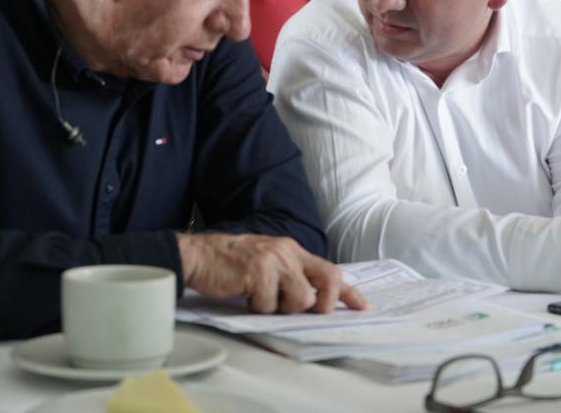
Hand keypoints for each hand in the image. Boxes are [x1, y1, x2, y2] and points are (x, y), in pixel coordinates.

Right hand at [176, 232, 366, 313]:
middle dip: (322, 304)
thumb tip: (311, 300)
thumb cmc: (229, 262)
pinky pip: (269, 304)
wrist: (197, 256)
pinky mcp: (258, 272)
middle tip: (300, 309)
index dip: (349, 291)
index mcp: (291, 249)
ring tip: (260, 298)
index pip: (329, 269)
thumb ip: (289, 274)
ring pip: (300, 300)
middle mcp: (287, 251)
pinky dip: (257, 308)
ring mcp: (274, 261)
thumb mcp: (266, 261)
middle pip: (329, 280)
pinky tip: (244, 295)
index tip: (363, 305)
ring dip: (280, 308)